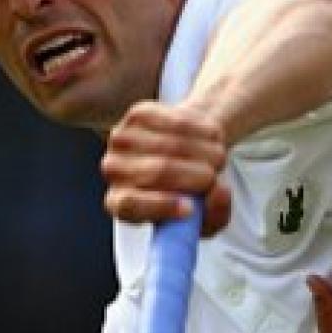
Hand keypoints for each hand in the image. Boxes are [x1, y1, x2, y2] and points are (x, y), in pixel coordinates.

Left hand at [100, 100, 233, 236]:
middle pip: (159, 171)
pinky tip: (210, 140)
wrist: (185, 148)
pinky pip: (181, 123)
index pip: (129, 204)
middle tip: (214, 180)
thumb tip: (219, 191)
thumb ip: (215, 215)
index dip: (162, 206)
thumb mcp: (203, 217)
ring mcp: (122, 139)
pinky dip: (205, 133)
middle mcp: (112, 170)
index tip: (190, 209)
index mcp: (119, 204)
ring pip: (175, 146)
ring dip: (209, 154)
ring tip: (217, 161)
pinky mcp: (138, 114)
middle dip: (198, 177)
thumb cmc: (189, 192)